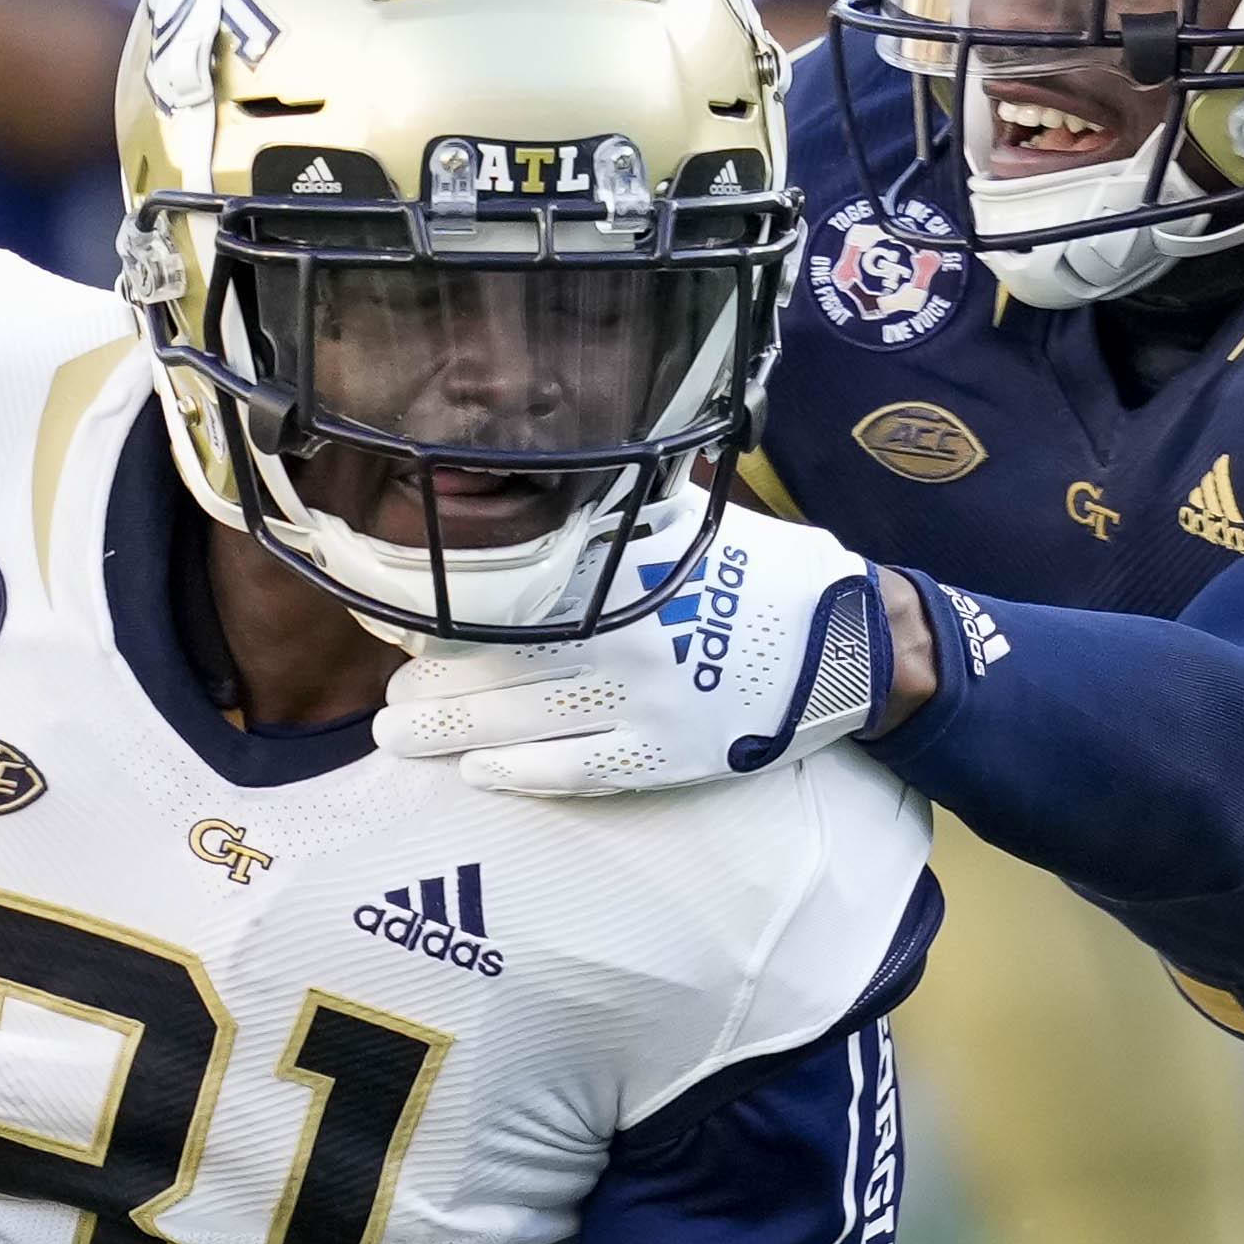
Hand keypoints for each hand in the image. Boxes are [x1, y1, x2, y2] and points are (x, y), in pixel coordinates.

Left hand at [377, 507, 892, 801]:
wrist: (855, 644)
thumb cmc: (771, 575)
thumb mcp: (697, 521)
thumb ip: (625, 510)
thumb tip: (558, 470)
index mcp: (625, 576)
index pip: (505, 595)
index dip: (438, 611)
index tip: (389, 613)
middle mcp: (624, 639)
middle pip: (499, 665)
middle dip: (432, 681)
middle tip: (387, 693)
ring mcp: (643, 703)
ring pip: (523, 721)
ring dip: (453, 730)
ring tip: (404, 733)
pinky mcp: (667, 755)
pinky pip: (577, 768)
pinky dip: (521, 772)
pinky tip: (478, 772)